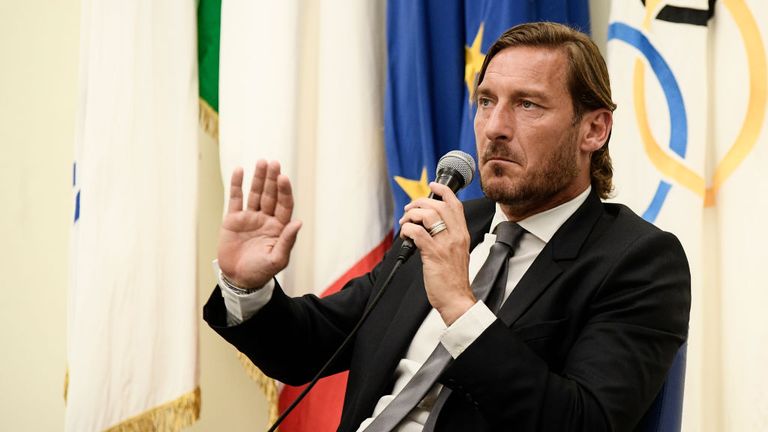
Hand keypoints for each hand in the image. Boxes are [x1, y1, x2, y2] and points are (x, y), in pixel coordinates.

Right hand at [217, 160, 301, 288]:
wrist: (239, 279)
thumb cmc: (261, 272)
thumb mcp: (277, 259)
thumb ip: (287, 241)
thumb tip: (298, 222)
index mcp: (279, 227)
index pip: (284, 204)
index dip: (284, 191)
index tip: (283, 178)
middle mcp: (266, 219)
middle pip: (271, 195)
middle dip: (272, 179)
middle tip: (274, 163)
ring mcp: (250, 217)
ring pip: (255, 193)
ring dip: (258, 178)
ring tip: (262, 162)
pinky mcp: (233, 219)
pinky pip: (235, 198)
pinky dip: (237, 185)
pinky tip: (240, 170)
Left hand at [399, 182, 474, 324]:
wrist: (456, 298)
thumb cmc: (454, 278)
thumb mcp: (457, 252)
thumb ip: (448, 236)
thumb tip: (428, 224)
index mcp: (463, 234)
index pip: (456, 204)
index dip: (443, 191)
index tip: (433, 185)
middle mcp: (456, 236)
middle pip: (440, 205)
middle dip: (421, 202)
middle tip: (410, 209)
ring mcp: (445, 245)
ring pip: (428, 215)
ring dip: (412, 215)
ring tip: (405, 222)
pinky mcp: (433, 254)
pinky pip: (418, 233)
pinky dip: (408, 230)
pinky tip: (405, 235)